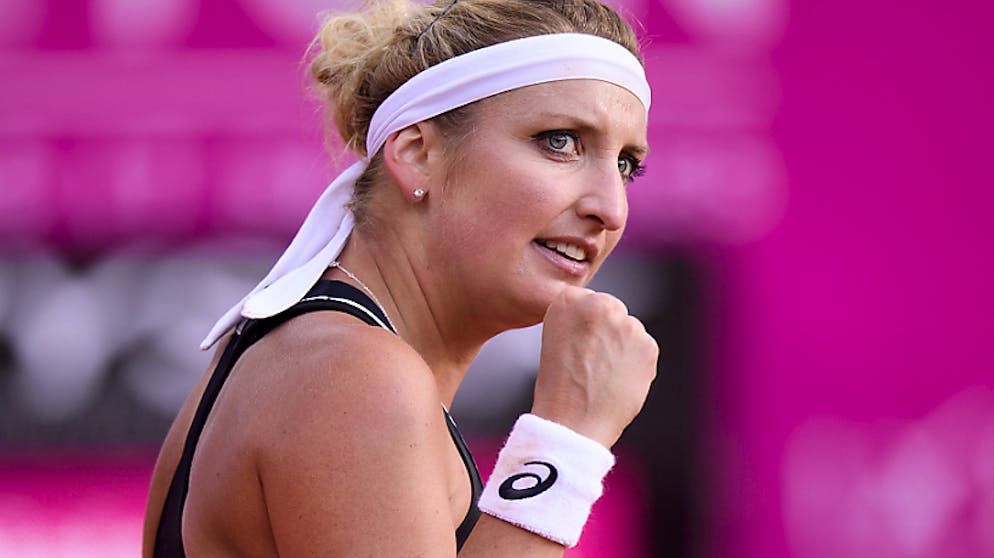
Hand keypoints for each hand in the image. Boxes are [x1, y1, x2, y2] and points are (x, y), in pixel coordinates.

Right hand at [531, 286, 658, 447]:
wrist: (573, 421)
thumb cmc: (559, 385)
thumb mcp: (555, 337)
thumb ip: (579, 318)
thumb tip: (605, 318)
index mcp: (569, 300)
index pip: (588, 302)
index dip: (584, 328)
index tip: (577, 345)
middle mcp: (601, 305)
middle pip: (612, 311)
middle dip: (607, 332)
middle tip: (592, 361)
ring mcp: (627, 324)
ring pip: (630, 330)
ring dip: (622, 346)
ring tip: (603, 374)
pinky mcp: (648, 346)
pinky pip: (645, 348)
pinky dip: (636, 363)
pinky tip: (617, 379)